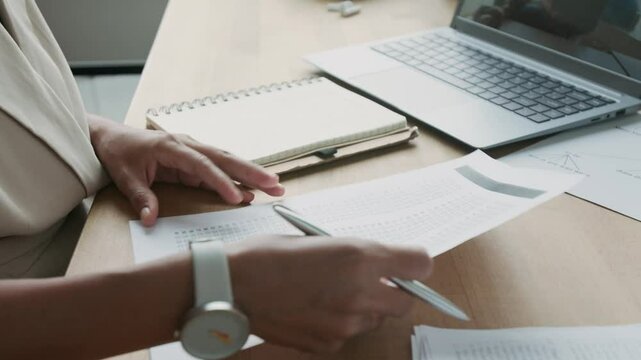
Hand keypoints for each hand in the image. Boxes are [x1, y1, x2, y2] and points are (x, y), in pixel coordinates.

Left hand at [88, 115, 284, 225]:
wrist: (110, 137)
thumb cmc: (118, 152)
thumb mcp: (124, 176)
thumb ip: (140, 197)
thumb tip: (150, 219)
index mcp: (171, 146)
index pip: (202, 165)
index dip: (221, 182)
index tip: (237, 198)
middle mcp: (188, 145)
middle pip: (225, 159)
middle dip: (252, 172)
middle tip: (276, 185)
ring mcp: (193, 151)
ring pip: (228, 161)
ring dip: (251, 174)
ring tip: (275, 186)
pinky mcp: (194, 159)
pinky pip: (220, 168)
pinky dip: (238, 178)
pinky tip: (253, 190)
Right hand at [226, 236, 432, 352]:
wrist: (232, 285)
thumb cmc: (270, 254)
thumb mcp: (320, 240)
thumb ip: (358, 255)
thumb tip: (382, 264)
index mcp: (360, 256)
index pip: (420, 264)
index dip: (413, 264)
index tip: (405, 265)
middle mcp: (360, 292)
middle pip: (405, 301)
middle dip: (393, 292)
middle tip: (369, 281)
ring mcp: (346, 323)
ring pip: (375, 319)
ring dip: (364, 308)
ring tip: (330, 293)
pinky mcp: (329, 343)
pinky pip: (349, 334)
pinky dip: (340, 323)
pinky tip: (314, 309)